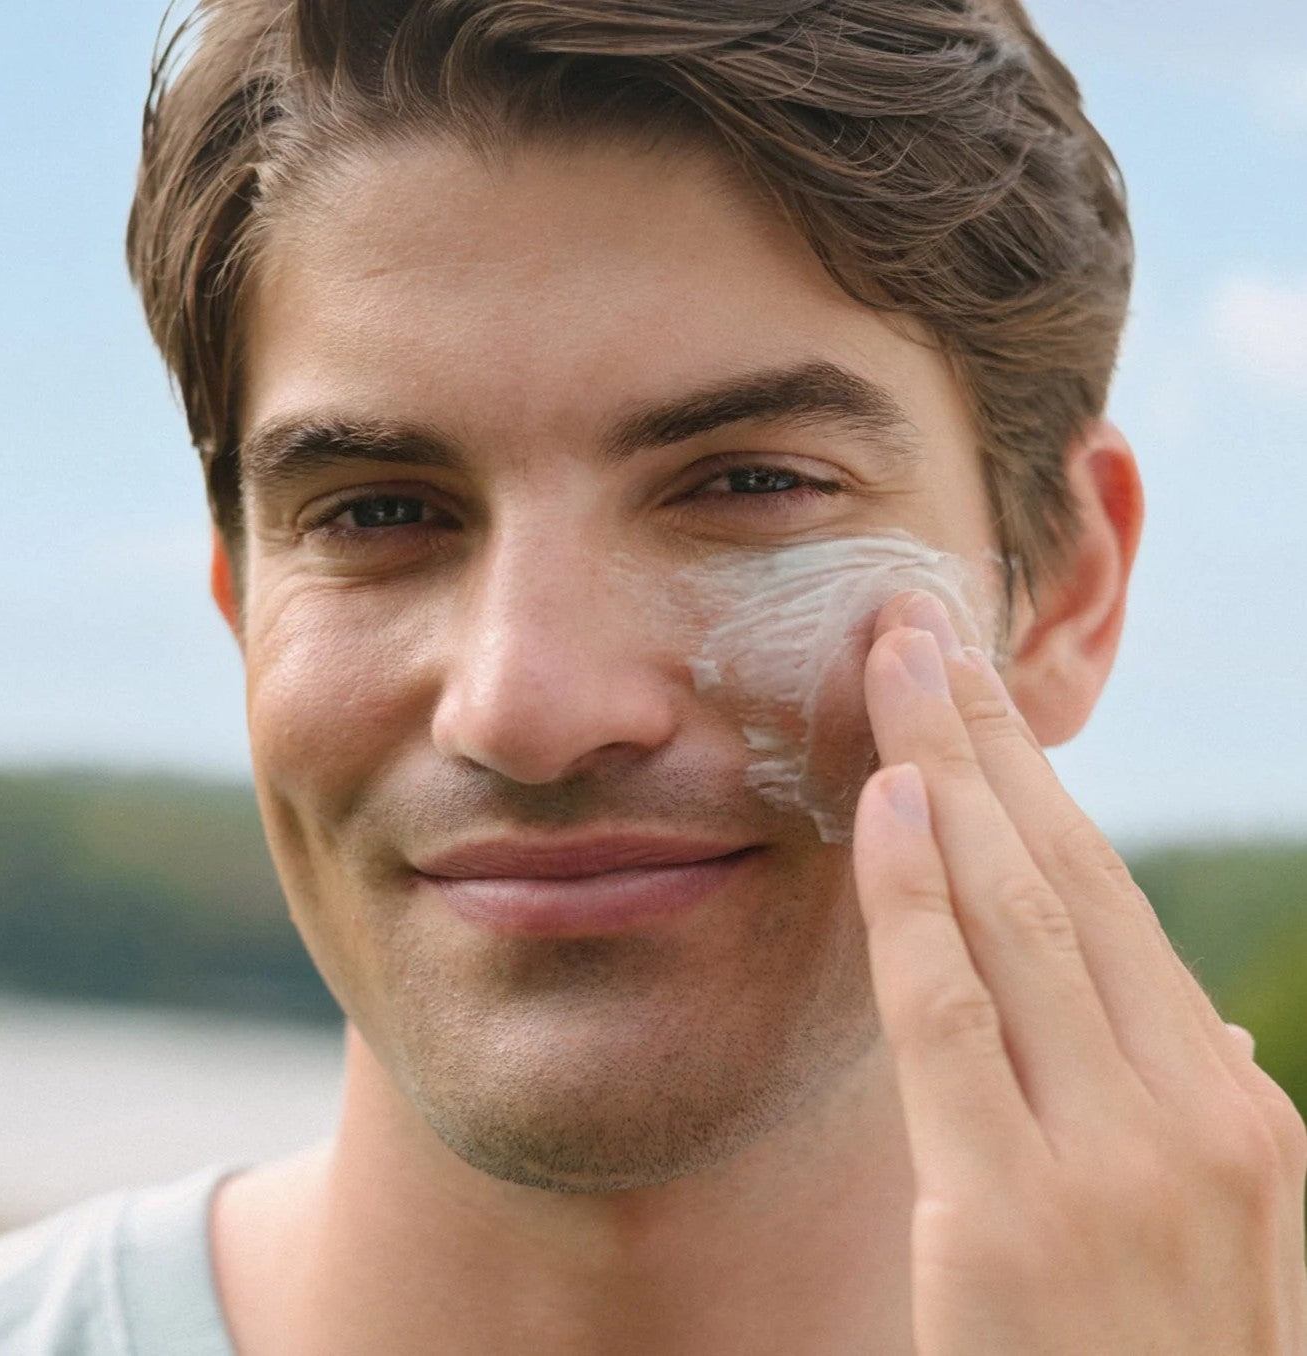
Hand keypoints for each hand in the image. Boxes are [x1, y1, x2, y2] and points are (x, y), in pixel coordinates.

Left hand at [852, 590, 1306, 1354]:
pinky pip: (953, 1012)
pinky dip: (918, 898)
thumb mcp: (1211, 1239)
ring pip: (1019, 914)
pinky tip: (888, 805)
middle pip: (1071, 874)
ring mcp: (1116, 1163)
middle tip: (928, 630)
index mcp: (1235, 1110)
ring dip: (952, 773)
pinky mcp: (1013, 1217)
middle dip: (993, 739)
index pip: (1114, 904)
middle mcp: (1194, 1114)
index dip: (1040, 785)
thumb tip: (1200, 1005)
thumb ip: (1195, 1112)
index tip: (981, 696)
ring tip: (899, 666)